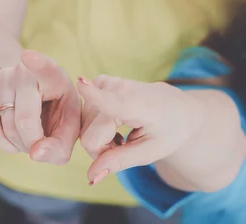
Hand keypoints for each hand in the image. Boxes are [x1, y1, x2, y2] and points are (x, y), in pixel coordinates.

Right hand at [0, 50, 80, 163]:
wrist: (33, 92)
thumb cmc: (55, 110)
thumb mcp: (69, 126)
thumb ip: (60, 146)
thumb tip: (35, 155)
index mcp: (53, 74)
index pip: (44, 66)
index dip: (37, 63)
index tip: (28, 57)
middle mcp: (23, 72)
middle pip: (24, 120)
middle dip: (34, 144)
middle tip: (41, 144)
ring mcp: (0, 79)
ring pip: (6, 128)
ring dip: (19, 145)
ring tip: (30, 139)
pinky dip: (4, 144)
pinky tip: (14, 139)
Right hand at [77, 75, 206, 184]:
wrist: (179, 109)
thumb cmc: (169, 131)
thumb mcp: (151, 152)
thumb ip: (120, 161)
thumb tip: (91, 177)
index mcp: (137, 104)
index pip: (109, 101)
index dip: (91, 94)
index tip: (80, 82)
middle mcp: (117, 88)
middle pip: (88, 136)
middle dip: (101, 149)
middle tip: (124, 147)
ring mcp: (106, 83)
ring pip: (83, 127)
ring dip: (99, 138)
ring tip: (121, 136)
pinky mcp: (100, 81)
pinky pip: (84, 114)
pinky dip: (95, 125)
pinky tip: (113, 125)